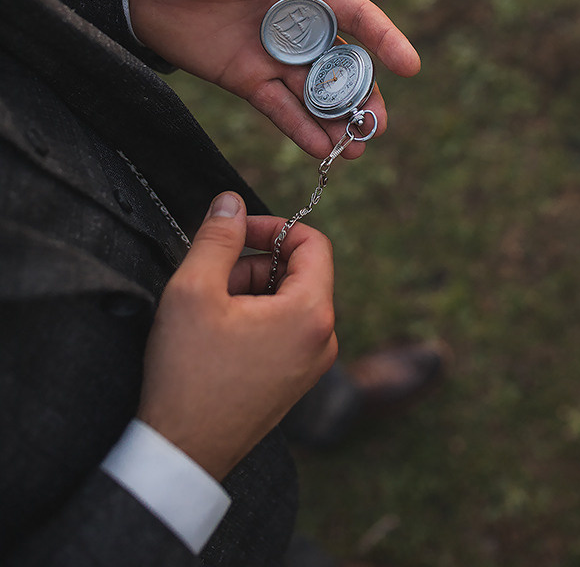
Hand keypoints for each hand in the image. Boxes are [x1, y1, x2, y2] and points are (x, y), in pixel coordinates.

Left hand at [128, 0, 420, 158]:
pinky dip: (299, 129)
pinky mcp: (245, 80)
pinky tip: (321, 150)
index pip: (357, 16)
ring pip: (315, 93)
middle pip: (342, 65)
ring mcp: (271, 56)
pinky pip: (278, 109)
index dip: (385, 40)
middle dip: (363, 95)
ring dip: (338, 119)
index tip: (411, 66)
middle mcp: (295, 26)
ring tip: (359, 146)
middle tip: (380, 125)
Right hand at [137, 191, 336, 481]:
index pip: (313, 242)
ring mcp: (312, 364)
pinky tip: (218, 332)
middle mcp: (324, 339)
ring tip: (209, 309)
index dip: (272, 226)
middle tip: (211, 276)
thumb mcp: (194, 289)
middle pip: (299, 270)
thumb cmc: (188, 373)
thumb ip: (217, 237)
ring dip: (250, 289)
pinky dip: (255, 316)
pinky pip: (285, 328)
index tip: (235, 230)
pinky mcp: (296, 380)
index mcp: (311, 313)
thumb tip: (231, 201)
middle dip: (254, 261)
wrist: (181, 452)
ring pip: (288, 299)